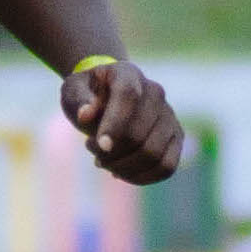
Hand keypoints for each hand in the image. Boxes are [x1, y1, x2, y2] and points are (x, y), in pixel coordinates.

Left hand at [65, 58, 183, 185]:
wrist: (108, 97)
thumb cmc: (89, 95)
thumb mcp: (74, 91)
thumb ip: (79, 100)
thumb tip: (85, 115)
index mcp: (128, 74)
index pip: (128, 97)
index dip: (114, 124)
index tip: (100, 146)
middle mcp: (155, 92)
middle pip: (139, 134)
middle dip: (111, 153)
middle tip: (92, 148)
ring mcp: (169, 115)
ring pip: (153, 155)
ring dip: (123, 167)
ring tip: (103, 161)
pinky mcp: (176, 137)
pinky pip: (166, 167)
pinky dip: (141, 177)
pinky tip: (120, 173)